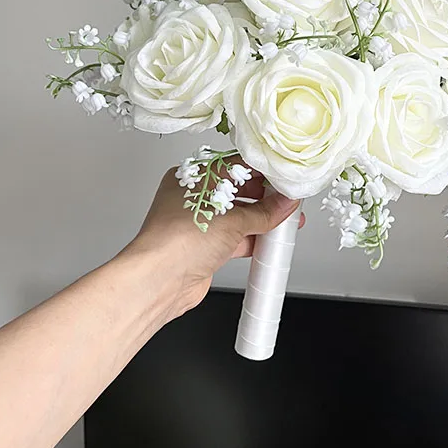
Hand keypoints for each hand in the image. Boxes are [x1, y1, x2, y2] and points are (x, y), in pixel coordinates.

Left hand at [120, 166, 303, 321]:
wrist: (159, 281)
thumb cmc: (176, 240)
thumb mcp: (232, 220)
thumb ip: (264, 212)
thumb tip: (285, 202)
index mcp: (194, 176)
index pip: (236, 166)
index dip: (263, 171)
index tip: (285, 177)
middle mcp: (194, 197)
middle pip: (238, 191)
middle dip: (265, 197)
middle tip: (288, 199)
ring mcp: (199, 223)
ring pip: (238, 216)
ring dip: (261, 220)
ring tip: (285, 221)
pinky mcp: (205, 247)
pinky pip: (235, 238)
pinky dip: (252, 239)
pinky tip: (270, 241)